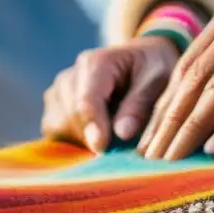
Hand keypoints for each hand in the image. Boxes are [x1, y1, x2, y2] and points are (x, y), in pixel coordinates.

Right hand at [41, 35, 179, 152]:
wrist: (142, 64)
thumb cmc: (154, 70)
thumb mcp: (158, 80)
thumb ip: (140, 104)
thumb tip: (122, 133)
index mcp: (96, 63)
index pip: (86, 101)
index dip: (94, 128)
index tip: (103, 149)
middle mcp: (70, 76)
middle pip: (70, 117)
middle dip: (92, 137)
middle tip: (121, 147)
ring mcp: (58, 93)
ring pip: (59, 127)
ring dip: (83, 140)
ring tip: (113, 137)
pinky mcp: (55, 109)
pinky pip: (56, 133)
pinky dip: (75, 142)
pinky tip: (98, 138)